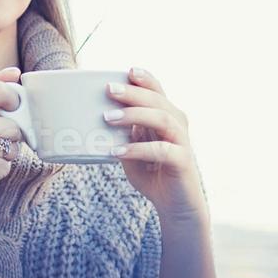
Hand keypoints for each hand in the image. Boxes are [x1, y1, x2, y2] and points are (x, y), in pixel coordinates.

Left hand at [103, 67, 209, 226]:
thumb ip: (122, 136)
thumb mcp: (132, 151)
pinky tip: (117, 151)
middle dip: (133, 93)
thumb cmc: (153, 175)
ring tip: (108, 118)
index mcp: (167, 117)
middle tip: (109, 90)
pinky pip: (161, 150)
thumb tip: (94, 121)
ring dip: (134, 115)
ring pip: (162, 119)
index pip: (158, 91)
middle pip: (158, 100)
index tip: (128, 70)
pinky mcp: (182, 161)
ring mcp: (182, 142)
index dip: (146, 79)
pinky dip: (138, 149)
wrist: (176, 206)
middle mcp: (177, 125)